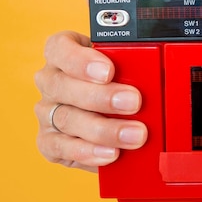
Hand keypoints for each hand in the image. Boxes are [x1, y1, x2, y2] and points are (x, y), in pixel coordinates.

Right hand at [34, 31, 147, 171]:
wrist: (110, 113)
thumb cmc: (117, 80)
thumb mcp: (124, 66)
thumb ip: (132, 65)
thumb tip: (155, 75)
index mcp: (63, 53)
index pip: (60, 48)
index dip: (81, 60)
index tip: (108, 70)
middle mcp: (50, 81)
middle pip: (63, 86)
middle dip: (102, 97)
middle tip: (134, 103)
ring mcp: (46, 112)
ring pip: (67, 119)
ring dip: (104, 129)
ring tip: (134, 135)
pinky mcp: (48, 141)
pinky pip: (62, 148)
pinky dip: (89, 152)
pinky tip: (111, 153)